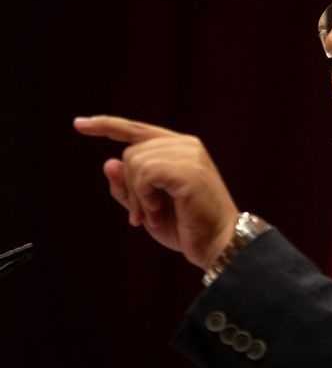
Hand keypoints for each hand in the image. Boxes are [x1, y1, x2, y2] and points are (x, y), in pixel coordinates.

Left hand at [74, 116, 238, 269]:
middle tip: (144, 214)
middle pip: (131, 152)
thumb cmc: (187, 227)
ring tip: (155, 214)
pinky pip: (145, 173)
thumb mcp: (147, 208)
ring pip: (135, 162)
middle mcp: (186, 145)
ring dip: (138, 196)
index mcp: (179, 149)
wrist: (218, 243)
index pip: (137, 130)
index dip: (107, 125)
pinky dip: (145, 196)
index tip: (79, 124)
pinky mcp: (188, 169)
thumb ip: (127, 187)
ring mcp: (189, 155)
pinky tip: (158, 210)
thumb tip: (108, 162)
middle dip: (130, 187)